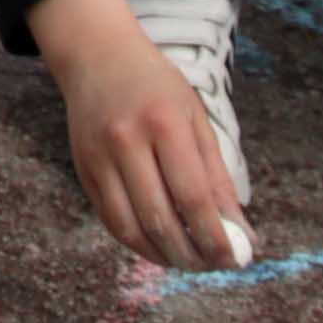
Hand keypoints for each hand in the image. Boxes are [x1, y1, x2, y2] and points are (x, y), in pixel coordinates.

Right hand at [26, 0, 251, 270]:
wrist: (97, 57)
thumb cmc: (156, 86)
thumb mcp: (196, 118)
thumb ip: (217, 177)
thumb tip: (239, 232)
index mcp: (164, 122)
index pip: (192, 196)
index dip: (215, 235)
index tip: (236, 259)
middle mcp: (126, 141)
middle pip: (160, 218)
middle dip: (192, 254)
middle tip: (214, 265)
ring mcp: (99, 158)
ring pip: (131, 228)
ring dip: (163, 256)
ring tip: (189, 261)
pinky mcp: (83, 171)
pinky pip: (111, 221)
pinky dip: (138, 242)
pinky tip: (160, 246)